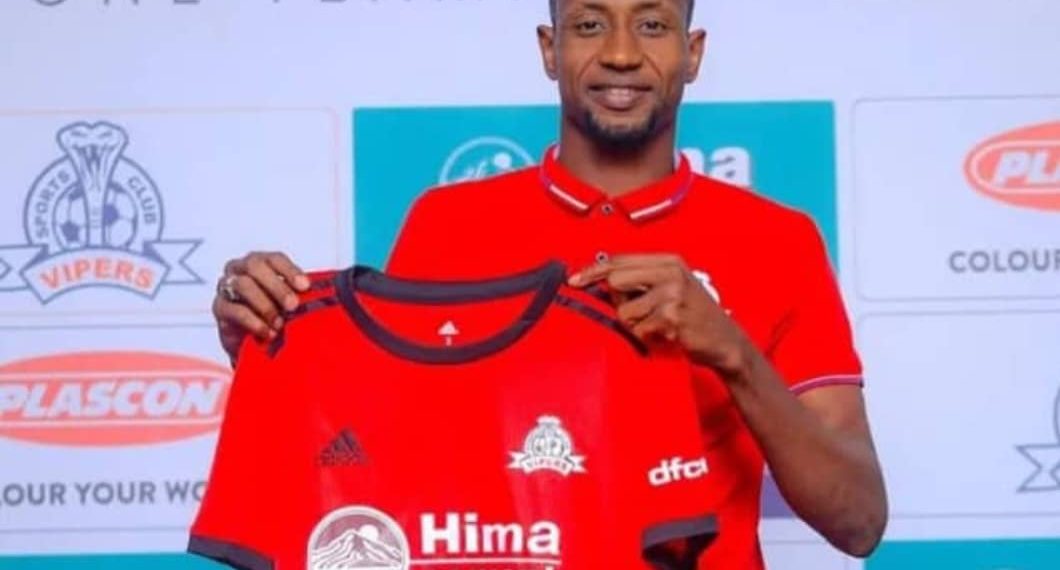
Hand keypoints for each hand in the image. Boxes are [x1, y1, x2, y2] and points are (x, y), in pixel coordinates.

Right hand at [212, 252, 309, 362]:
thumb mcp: (290, 303)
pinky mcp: (219, 308)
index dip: (290, 270)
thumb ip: (300, 295)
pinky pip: (234, 309)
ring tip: (280, 323)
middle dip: (277, 285)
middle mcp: (241, 269)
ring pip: (243, 285)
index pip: (275, 259)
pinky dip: (253, 321)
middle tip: (293, 305)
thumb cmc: (275, 314)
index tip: (305, 286)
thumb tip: (324, 294)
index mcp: (261, 262)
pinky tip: (267, 332)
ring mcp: (227, 286)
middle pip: (255, 266)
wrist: (253, 341)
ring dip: (265, 304)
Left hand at [569, 254, 750, 375]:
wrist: (726, 341)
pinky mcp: (671, 318)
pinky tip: (667, 335)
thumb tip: (598, 280)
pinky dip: (647, 337)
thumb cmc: (694, 316)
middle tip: (641, 312)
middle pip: (615, 282)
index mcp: (669, 261)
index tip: (573, 280)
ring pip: (624, 311)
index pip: (619, 260)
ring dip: (635, 325)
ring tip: (659, 325)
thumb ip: (641, 280)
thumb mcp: (672, 287)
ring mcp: (672, 295)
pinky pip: (638, 330)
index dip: (592, 271)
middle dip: (619, 302)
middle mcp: (671, 273)